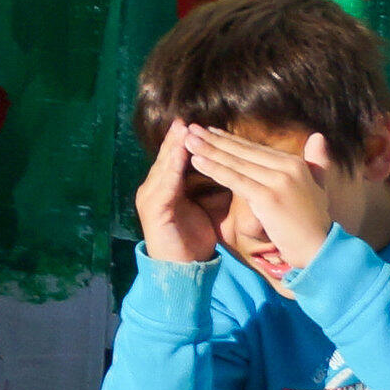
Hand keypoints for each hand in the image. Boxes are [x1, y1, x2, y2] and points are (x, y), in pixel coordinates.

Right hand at [134, 125, 222, 267]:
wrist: (182, 269)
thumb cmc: (194, 240)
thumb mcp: (208, 209)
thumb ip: (216, 189)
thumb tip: (238, 171)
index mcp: (167, 187)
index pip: (176, 159)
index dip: (187, 142)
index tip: (199, 124)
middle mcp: (154, 189)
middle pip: (167, 158)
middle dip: (177, 139)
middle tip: (186, 119)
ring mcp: (151, 198)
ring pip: (164, 168)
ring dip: (172, 149)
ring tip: (183, 132)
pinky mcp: (153, 210)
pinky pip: (163, 186)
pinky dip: (171, 170)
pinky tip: (179, 158)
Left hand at [183, 121, 338, 270]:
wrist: (319, 248)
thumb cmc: (313, 221)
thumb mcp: (317, 186)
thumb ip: (315, 162)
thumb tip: (317, 136)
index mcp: (295, 163)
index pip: (255, 148)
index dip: (230, 139)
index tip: (209, 131)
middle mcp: (288, 167)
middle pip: (243, 152)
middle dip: (214, 140)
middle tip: (190, 129)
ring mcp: (278, 181)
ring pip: (236, 163)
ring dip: (208, 150)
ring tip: (186, 140)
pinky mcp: (267, 196)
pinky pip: (235, 180)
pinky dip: (215, 169)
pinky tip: (196, 161)